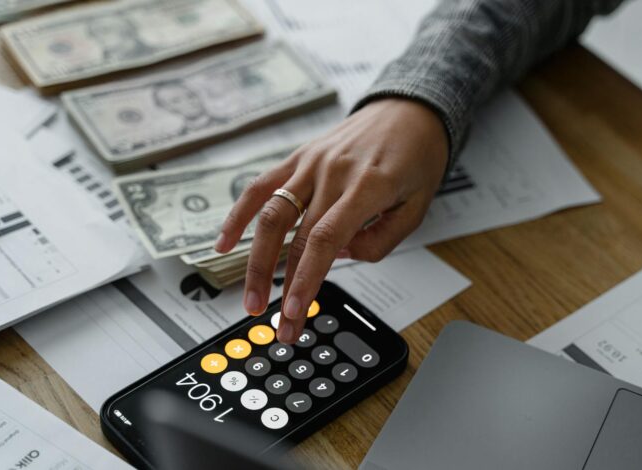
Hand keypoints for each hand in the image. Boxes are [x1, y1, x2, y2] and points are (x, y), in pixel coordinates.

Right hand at [215, 98, 448, 342]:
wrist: (408, 110)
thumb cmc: (416, 158)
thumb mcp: (416, 207)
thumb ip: (379, 240)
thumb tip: (338, 257)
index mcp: (367, 186)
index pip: (324, 240)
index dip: (305, 279)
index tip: (294, 312)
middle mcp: (333, 172)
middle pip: (294, 235)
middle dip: (282, 287)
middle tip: (275, 324)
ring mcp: (311, 162)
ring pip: (270, 214)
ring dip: (256, 261)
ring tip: (250, 298)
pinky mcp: (298, 157)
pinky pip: (261, 186)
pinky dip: (239, 215)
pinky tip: (224, 243)